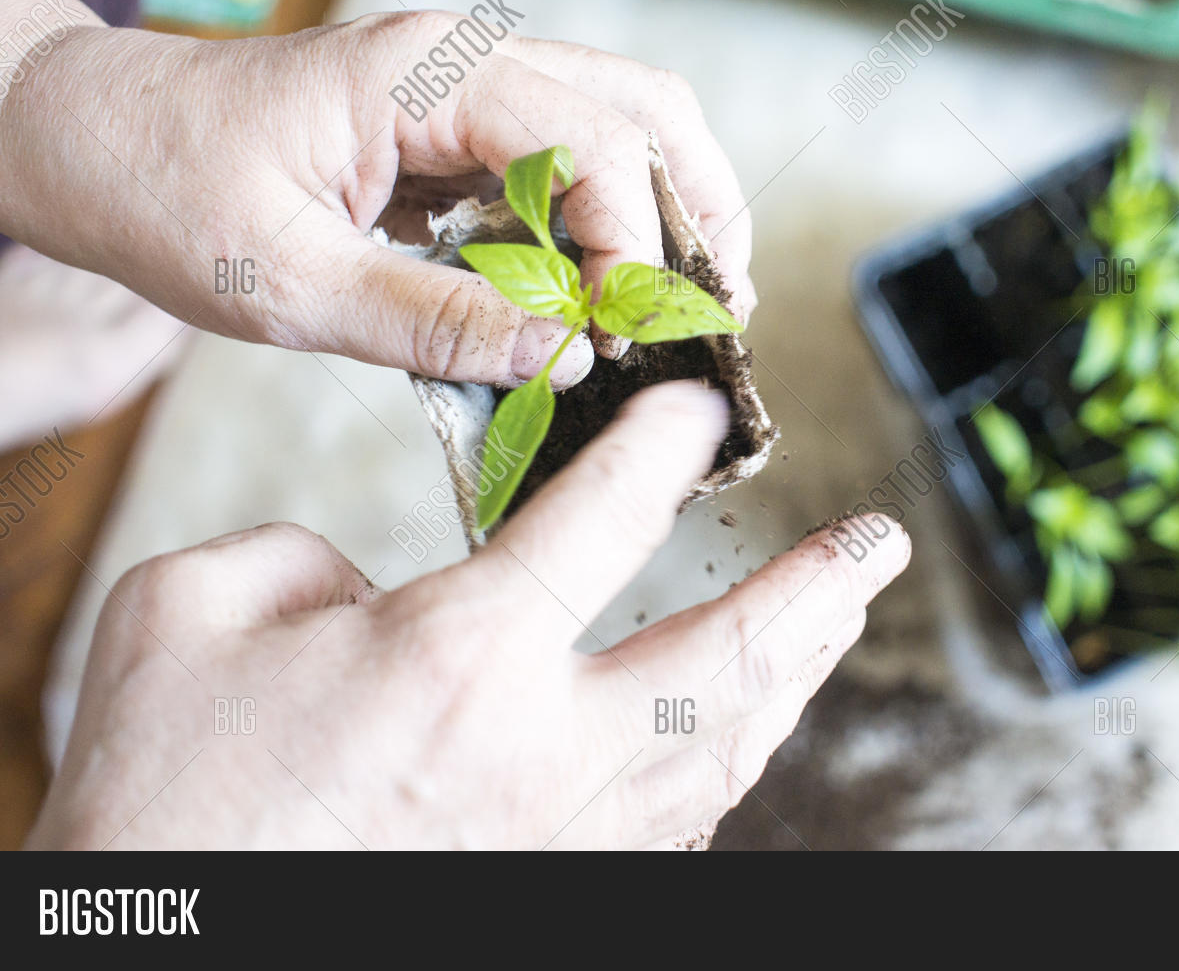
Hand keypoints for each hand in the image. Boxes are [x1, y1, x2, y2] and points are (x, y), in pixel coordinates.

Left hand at [0, 0, 752, 388]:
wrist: (88, 140)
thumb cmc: (164, 191)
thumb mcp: (288, 282)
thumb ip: (433, 321)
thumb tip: (561, 359)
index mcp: (427, 74)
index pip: (597, 142)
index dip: (633, 249)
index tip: (620, 342)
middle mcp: (466, 62)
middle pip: (645, 109)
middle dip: (694, 215)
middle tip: (703, 316)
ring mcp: (465, 88)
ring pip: (621, 123)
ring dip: (665, 212)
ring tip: (671, 307)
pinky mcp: (455, 127)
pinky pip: (567, 158)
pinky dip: (607, 223)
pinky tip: (600, 293)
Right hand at [30, 384, 907, 848]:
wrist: (152, 938)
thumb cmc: (161, 795)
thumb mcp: (194, 617)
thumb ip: (300, 558)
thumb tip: (365, 582)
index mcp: (460, 657)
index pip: (606, 518)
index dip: (661, 447)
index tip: (694, 411)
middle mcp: (539, 751)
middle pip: (726, 654)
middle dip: (815, 590)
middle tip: (876, 544)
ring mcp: (556, 836)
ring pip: (721, 749)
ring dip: (794, 676)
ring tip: (837, 623)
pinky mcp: (547, 887)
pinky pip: (671, 822)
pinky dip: (722, 765)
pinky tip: (740, 738)